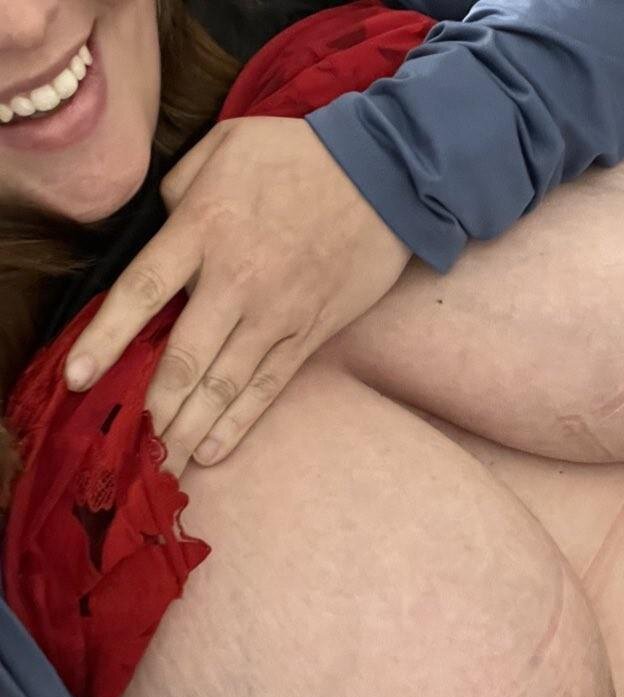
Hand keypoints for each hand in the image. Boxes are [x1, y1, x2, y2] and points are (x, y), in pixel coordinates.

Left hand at [64, 117, 410, 474]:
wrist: (386, 176)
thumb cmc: (300, 156)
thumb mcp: (226, 146)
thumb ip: (179, 190)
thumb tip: (161, 231)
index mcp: (204, 228)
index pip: (142, 291)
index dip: (106, 339)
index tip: (80, 378)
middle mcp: (237, 281)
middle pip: (184, 359)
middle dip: (151, 409)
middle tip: (128, 450)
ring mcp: (277, 314)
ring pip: (223, 385)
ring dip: (188, 430)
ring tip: (162, 466)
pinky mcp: (308, 334)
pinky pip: (267, 388)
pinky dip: (238, 424)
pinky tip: (211, 451)